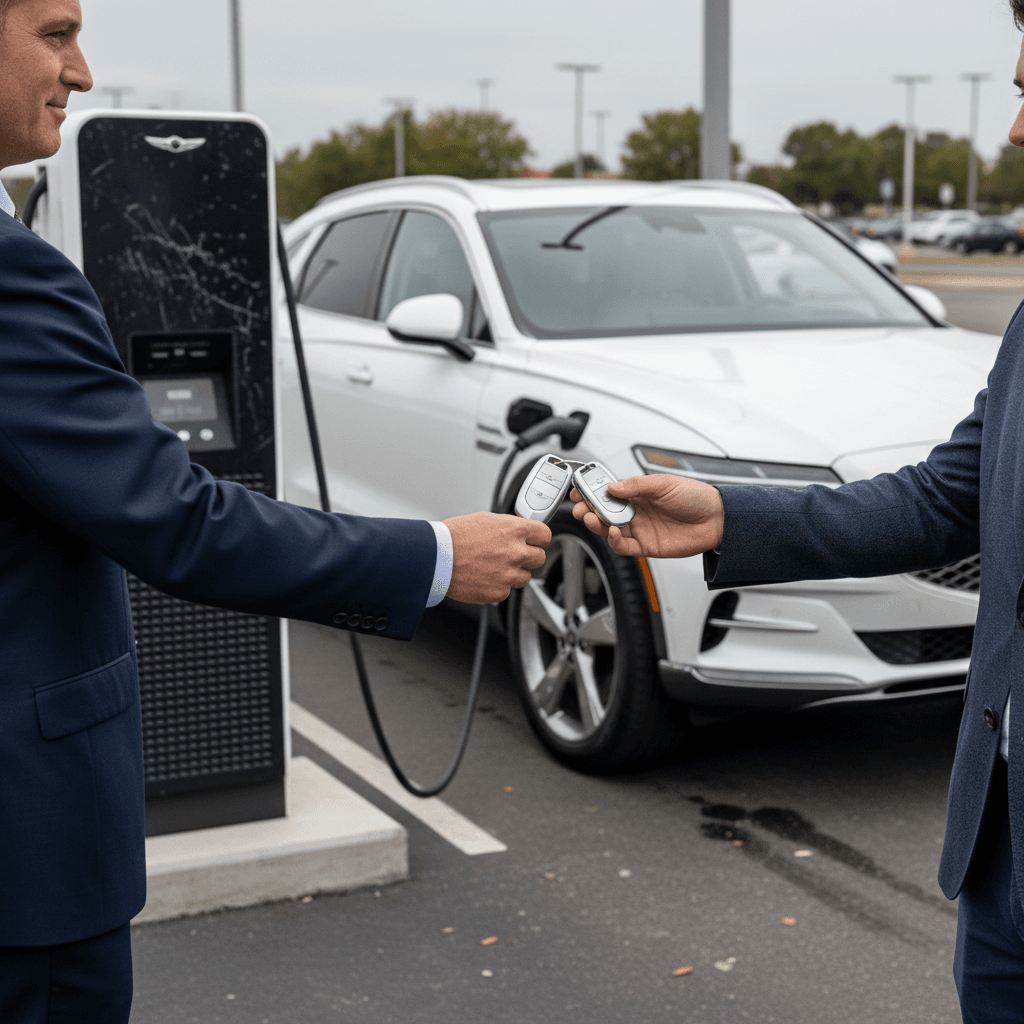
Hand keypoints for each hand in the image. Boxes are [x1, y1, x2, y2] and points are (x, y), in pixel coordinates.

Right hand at [443, 512, 550, 603]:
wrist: (436, 557)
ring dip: (513, 573)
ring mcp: (509, 574)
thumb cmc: (455, 536)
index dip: (538, 538)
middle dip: (528, 556)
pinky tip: (483, 576)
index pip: (545, 535)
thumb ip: (509, 526)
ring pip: (525, 577)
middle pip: (540, 558)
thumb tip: (520, 530)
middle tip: (512, 555)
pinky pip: (506, 590)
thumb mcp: (486, 519)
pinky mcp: (498, 592)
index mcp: (515, 530)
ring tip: (493, 566)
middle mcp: (516, 552)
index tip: (534, 541)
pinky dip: (497, 585)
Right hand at [571, 474, 723, 557]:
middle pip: (603, 512)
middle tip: (580, 506)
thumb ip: (636, 485)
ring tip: (592, 517)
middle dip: (588, 509)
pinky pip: (623, 546)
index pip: (607, 492)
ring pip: (609, 529)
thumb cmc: (695, 497)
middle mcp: (636, 511)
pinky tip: (614, 532)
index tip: (579, 489)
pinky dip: (615, 541)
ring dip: (597, 524)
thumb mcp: (663, 483)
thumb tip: (612, 487)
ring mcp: (640, 529)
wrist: (717, 519)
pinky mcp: (646, 546)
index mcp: (638, 493)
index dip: (591, 491)